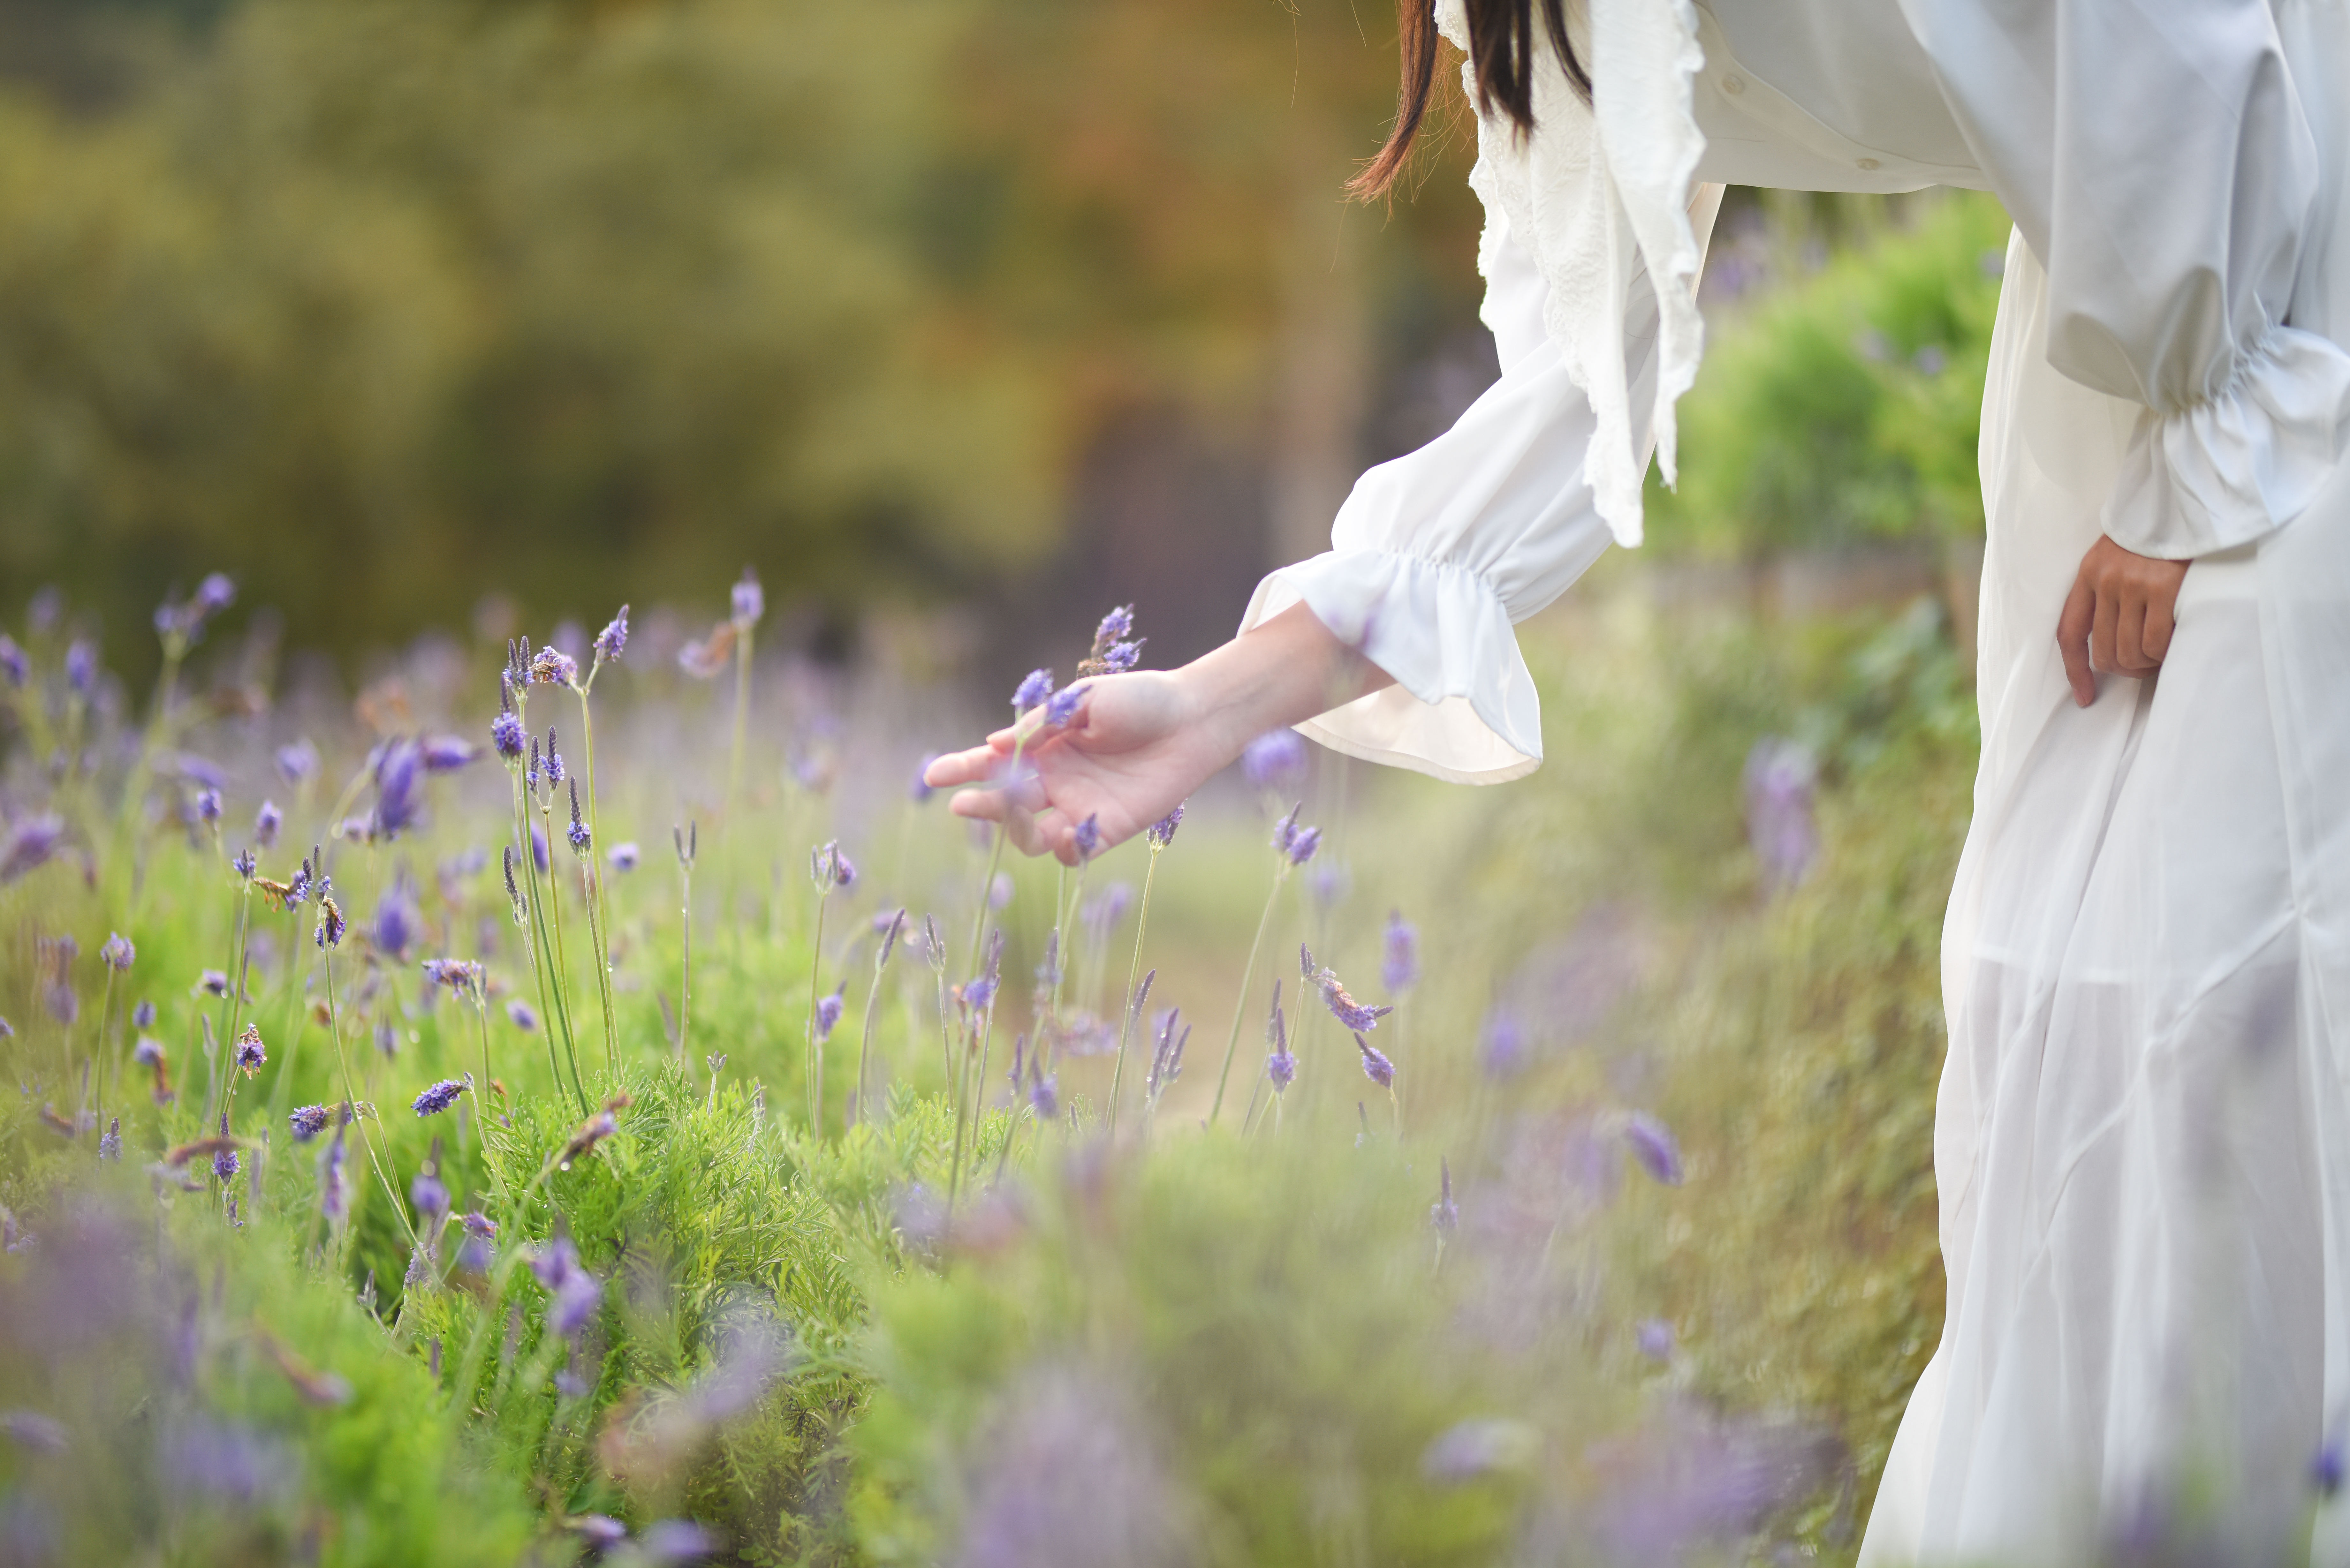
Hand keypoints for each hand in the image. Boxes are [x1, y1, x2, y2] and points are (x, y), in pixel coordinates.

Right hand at [923, 603, 1393, 864]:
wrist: (1193, 719)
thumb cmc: (1141, 700)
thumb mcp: (1085, 700)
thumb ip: (1040, 724)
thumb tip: (992, 744)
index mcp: (1044, 747)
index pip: (992, 762)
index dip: (961, 769)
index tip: (934, 776)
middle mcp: (1055, 781)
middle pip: (1003, 803)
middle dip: (980, 805)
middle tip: (965, 805)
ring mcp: (1078, 807)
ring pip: (1030, 835)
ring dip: (1018, 830)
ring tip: (1021, 813)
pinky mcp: (1107, 828)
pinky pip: (1071, 851)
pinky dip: (1061, 848)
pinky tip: (1064, 831)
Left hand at [2056, 535, 2189, 706]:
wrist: (2185, 501)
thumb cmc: (2156, 535)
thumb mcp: (2118, 556)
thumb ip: (2108, 590)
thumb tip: (2111, 642)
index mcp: (2089, 573)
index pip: (2069, 633)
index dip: (2075, 671)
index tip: (2084, 696)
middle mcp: (2106, 580)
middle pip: (2102, 651)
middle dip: (2123, 668)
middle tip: (2143, 665)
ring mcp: (2134, 584)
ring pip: (2130, 651)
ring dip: (2145, 664)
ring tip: (2159, 654)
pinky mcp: (2164, 588)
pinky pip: (2156, 642)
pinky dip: (2164, 654)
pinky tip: (2173, 645)